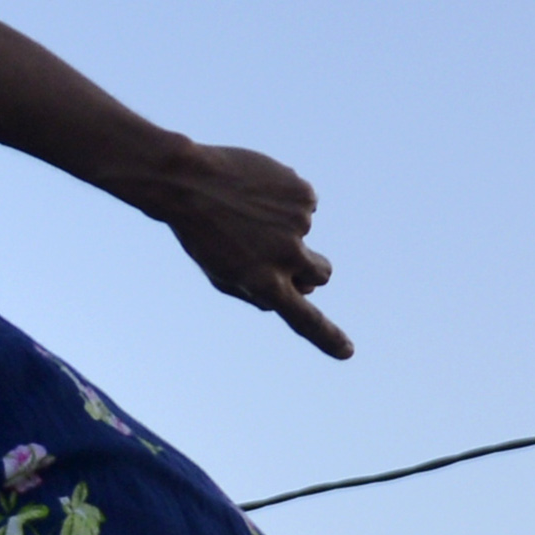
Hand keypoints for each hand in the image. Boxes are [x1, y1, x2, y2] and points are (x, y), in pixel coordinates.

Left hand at [144, 139, 347, 358]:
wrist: (187, 181)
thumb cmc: (199, 232)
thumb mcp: (219, 271)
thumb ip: (258, 290)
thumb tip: (302, 292)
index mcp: (262, 283)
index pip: (303, 319)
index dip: (327, 337)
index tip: (347, 353)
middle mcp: (286, 257)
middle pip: (320, 275)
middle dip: (310, 269)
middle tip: (281, 251)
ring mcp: (298, 225)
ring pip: (305, 234)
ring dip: (285, 226)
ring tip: (246, 211)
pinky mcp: (303, 196)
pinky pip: (304, 203)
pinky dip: (284, 199)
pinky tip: (256, 191)